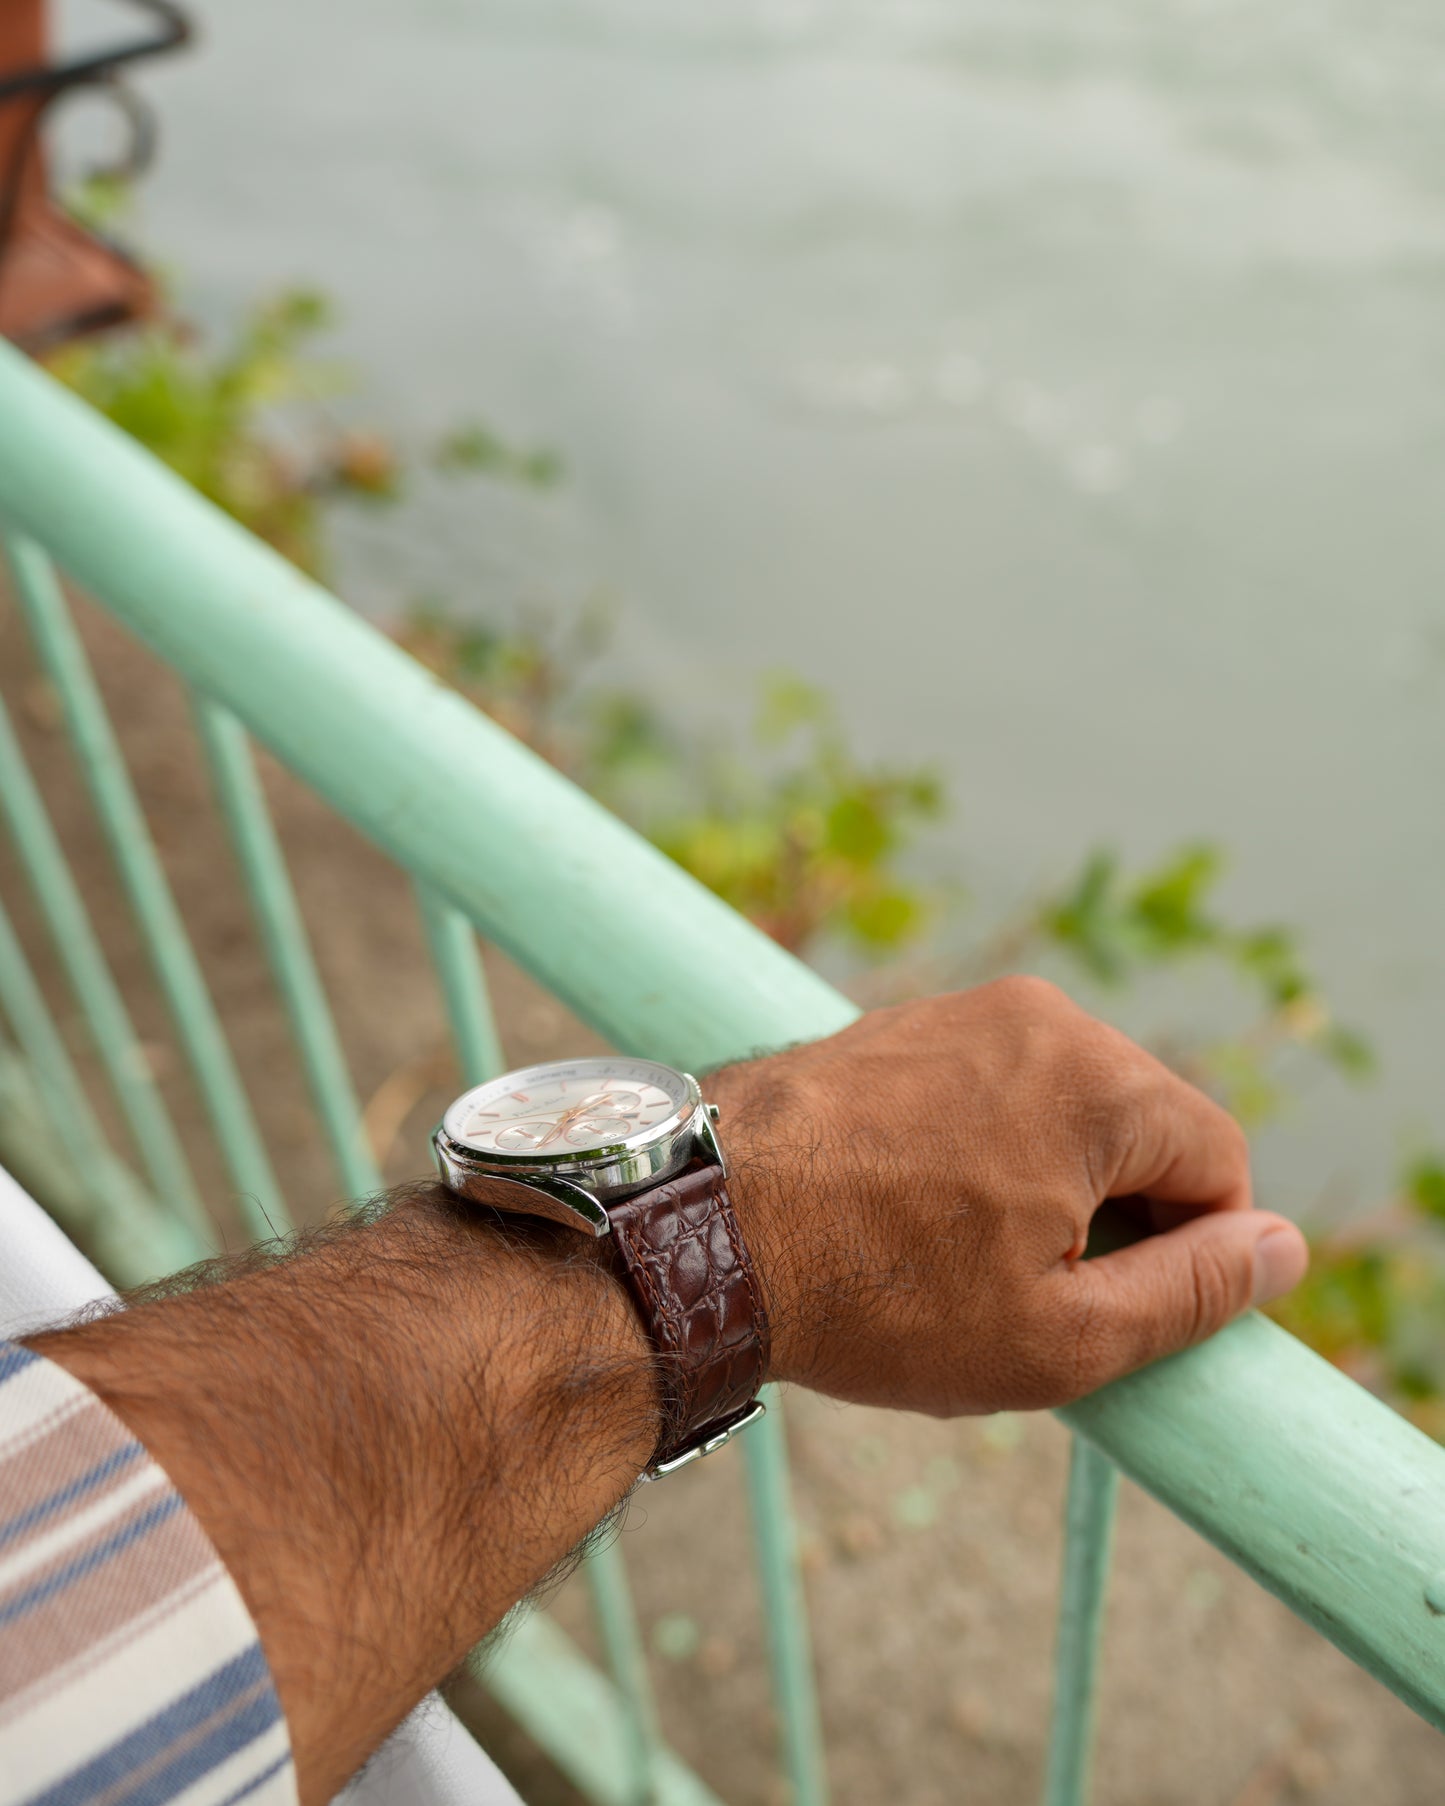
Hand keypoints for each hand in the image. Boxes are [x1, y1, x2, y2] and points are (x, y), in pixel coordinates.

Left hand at [709, 977, 1307, 1415]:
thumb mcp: (1058, 1336)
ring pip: (1058, 1109)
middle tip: (1031, 1296)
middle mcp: (1035, 1019)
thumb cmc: (872, 1292)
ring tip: (958, 1261)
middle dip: (1115, 1215)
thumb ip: (1193, 1293)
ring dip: (1044, 1188)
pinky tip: (911, 1218)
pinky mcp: (894, 1026)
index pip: (1217, 1160)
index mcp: (1095, 1080)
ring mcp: (955, 1013)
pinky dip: (978, 1153)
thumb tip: (1280, 1251)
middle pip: (1140, 1124)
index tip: (1118, 1308)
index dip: (1193, 1252)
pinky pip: (984, 1089)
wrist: (694, 1230)